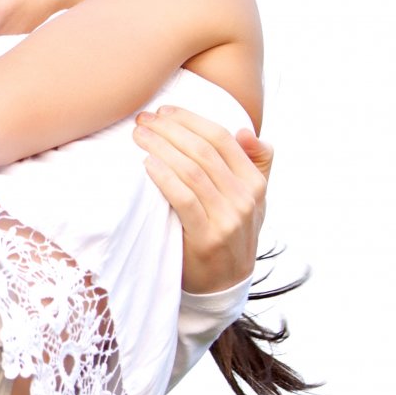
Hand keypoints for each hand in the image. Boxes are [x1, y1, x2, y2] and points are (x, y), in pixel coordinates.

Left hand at [135, 105, 272, 292]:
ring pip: (192, 171)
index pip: (222, 139)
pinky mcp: (207, 237)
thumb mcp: (253, 200)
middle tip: (144, 120)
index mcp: (256, 183)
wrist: (226, 284)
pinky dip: (164, 176)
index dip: (191, 120)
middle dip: (170, 130)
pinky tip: (147, 163)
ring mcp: (227, 219)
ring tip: (139, 136)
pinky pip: (183, 198)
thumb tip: (245, 131)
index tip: (164, 111)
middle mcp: (245, 199)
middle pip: (204, 151)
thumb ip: (256, 164)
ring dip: (162, 148)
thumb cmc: (232, 233)